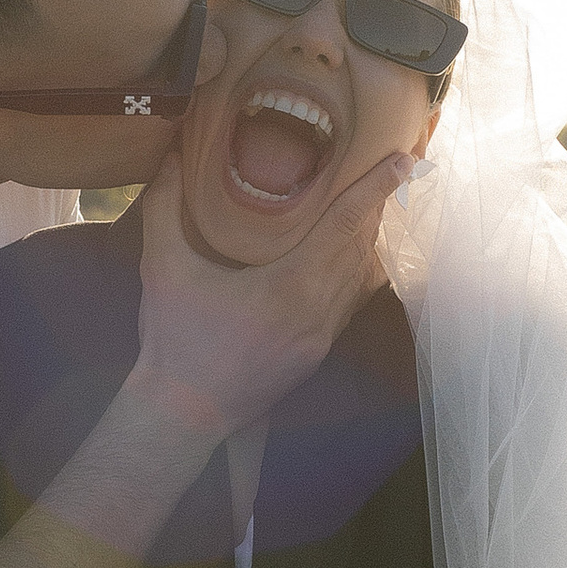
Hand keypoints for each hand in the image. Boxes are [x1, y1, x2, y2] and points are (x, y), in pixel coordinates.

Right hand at [128, 149, 409, 442]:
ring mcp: (323, 336)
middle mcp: (319, 311)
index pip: (344, 225)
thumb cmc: (174, 341)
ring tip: (370, 203)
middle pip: (362, 246)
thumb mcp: (163, 269)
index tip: (403, 160)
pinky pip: (351, 301)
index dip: (375, 188)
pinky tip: (348, 255)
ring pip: (362, 276)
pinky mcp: (318, 353)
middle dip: (376, 205)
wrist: (183, 414)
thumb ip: (164, 207)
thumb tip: (172, 153)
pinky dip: (356, 271)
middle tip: (388, 167)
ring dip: (367, 238)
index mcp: (290, 286)